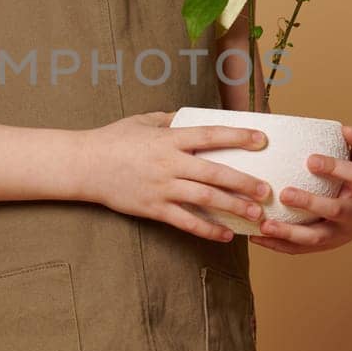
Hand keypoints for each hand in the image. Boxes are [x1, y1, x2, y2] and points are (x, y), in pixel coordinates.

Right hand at [81, 110, 271, 242]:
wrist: (84, 165)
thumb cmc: (112, 140)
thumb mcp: (141, 121)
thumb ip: (168, 119)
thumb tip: (188, 115)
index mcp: (169, 139)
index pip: (210, 135)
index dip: (238, 135)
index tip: (262, 139)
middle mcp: (169, 163)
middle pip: (215, 173)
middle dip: (244, 182)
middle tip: (267, 190)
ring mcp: (162, 188)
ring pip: (205, 199)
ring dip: (233, 207)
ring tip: (256, 214)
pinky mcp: (153, 208)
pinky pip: (185, 222)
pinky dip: (207, 230)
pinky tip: (226, 235)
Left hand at [248, 124, 351, 254]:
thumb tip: (345, 129)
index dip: (334, 167)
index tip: (310, 160)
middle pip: (334, 210)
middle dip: (309, 203)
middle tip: (284, 193)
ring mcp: (338, 234)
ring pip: (315, 237)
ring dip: (288, 232)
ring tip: (264, 225)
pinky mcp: (322, 247)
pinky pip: (299, 249)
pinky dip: (277, 245)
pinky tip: (256, 236)